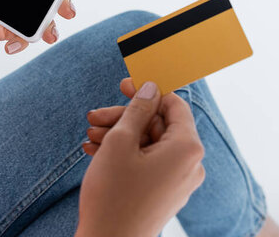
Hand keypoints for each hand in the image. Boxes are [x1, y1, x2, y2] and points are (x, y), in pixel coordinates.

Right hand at [75, 79, 205, 236]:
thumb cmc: (114, 194)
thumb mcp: (120, 142)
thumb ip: (137, 110)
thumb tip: (151, 88)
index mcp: (186, 148)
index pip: (174, 104)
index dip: (147, 92)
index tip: (122, 85)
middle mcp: (189, 164)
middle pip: (157, 125)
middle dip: (123, 118)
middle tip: (93, 117)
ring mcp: (178, 181)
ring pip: (148, 144)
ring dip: (118, 136)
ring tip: (89, 138)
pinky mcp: (164, 193)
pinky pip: (147, 162)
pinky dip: (123, 154)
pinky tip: (95, 152)